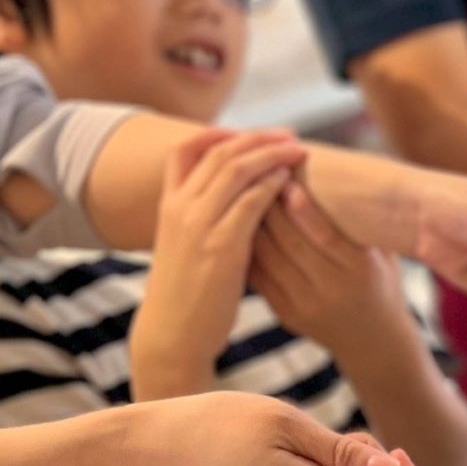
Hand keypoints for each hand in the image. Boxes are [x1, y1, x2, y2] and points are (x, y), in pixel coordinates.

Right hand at [130, 130, 303, 395]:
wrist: (172, 333)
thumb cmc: (187, 294)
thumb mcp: (188, 248)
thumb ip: (206, 220)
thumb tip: (237, 203)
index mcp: (169, 205)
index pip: (185, 150)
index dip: (218, 133)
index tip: (252, 132)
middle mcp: (180, 208)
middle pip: (218, 152)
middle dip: (257, 138)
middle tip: (289, 135)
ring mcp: (198, 225)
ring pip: (235, 170)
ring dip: (271, 155)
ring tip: (298, 150)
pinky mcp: (220, 247)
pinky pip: (249, 203)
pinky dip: (271, 186)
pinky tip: (289, 182)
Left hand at [251, 185, 406, 351]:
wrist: (375, 344)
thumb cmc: (381, 285)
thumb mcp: (384, 256)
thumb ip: (365, 223)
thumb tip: (349, 173)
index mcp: (362, 271)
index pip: (325, 236)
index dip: (303, 208)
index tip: (288, 179)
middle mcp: (332, 289)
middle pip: (290, 243)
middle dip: (269, 206)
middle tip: (256, 175)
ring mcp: (305, 303)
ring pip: (268, 256)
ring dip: (252, 223)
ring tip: (243, 194)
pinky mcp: (285, 313)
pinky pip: (258, 274)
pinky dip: (247, 247)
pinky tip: (239, 225)